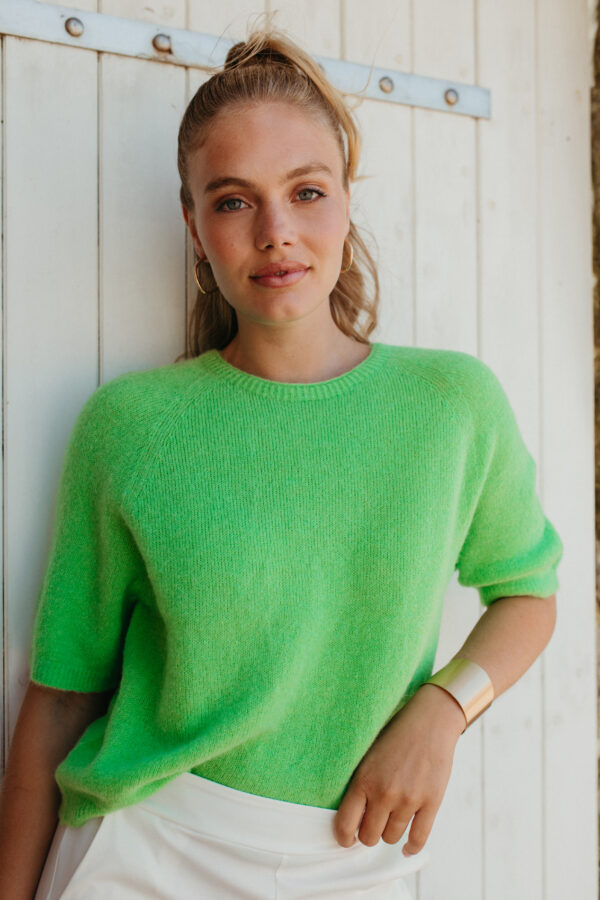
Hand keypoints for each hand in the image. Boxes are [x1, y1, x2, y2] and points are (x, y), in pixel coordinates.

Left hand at [333, 684, 465, 854]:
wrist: (429, 721)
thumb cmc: (394, 736)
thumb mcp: (367, 756)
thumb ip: (359, 786)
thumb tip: (351, 819)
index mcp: (363, 780)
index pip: (345, 825)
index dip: (344, 837)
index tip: (347, 839)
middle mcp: (384, 793)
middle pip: (369, 837)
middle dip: (369, 833)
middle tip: (373, 823)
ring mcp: (409, 800)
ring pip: (391, 838)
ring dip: (389, 833)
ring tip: (391, 820)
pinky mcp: (431, 802)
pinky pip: (418, 838)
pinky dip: (411, 847)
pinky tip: (406, 847)